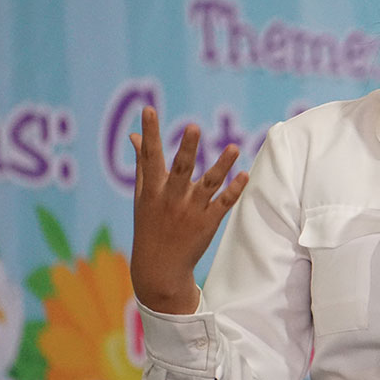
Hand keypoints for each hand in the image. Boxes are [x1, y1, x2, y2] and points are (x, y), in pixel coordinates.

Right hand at [130, 106, 248, 313]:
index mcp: (153, 190)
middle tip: (192, 127)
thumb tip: (135, 136)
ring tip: (234, 148)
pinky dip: (234, 190)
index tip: (149, 110)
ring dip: (222, 166)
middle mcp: (171, 198)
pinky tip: (244, 175)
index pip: (149, 156)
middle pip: (180, 169)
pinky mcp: (208, 223)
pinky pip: (223, 203)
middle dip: (186, 148)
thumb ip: (142, 165)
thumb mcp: (142, 196)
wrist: (159, 269)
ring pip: (209, 185)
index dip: (149, 133)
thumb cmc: (150, 226)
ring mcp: (191, 211)